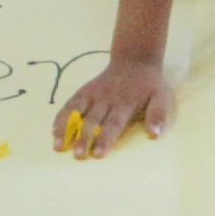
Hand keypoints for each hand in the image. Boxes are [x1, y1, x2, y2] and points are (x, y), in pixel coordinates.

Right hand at [54, 60, 173, 157]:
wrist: (134, 60)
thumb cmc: (148, 85)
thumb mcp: (160, 97)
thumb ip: (157, 116)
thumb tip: (154, 135)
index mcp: (125, 103)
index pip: (114, 124)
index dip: (106, 139)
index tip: (98, 154)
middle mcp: (106, 99)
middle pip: (93, 121)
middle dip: (84, 138)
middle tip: (78, 155)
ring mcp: (92, 94)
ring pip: (76, 112)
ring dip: (66, 129)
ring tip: (58, 146)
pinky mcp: (84, 91)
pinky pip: (69, 105)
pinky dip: (61, 118)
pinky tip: (54, 132)